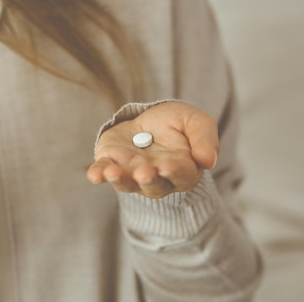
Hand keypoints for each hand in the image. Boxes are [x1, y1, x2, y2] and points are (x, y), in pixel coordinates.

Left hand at [87, 101, 218, 198]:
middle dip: (147, 179)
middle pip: (153, 185)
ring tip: (113, 173)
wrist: (150, 118)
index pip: (181, 175)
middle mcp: (157, 178)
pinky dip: (98, 174)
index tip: (168, 165)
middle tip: (144, 172)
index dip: (174, 171)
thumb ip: (205, 139)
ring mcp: (132, 173)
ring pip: (126, 183)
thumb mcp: (196, 122)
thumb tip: (208, 160)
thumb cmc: (178, 124)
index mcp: (183, 170)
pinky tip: (95, 175)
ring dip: (120, 180)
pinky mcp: (111, 163)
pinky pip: (103, 172)